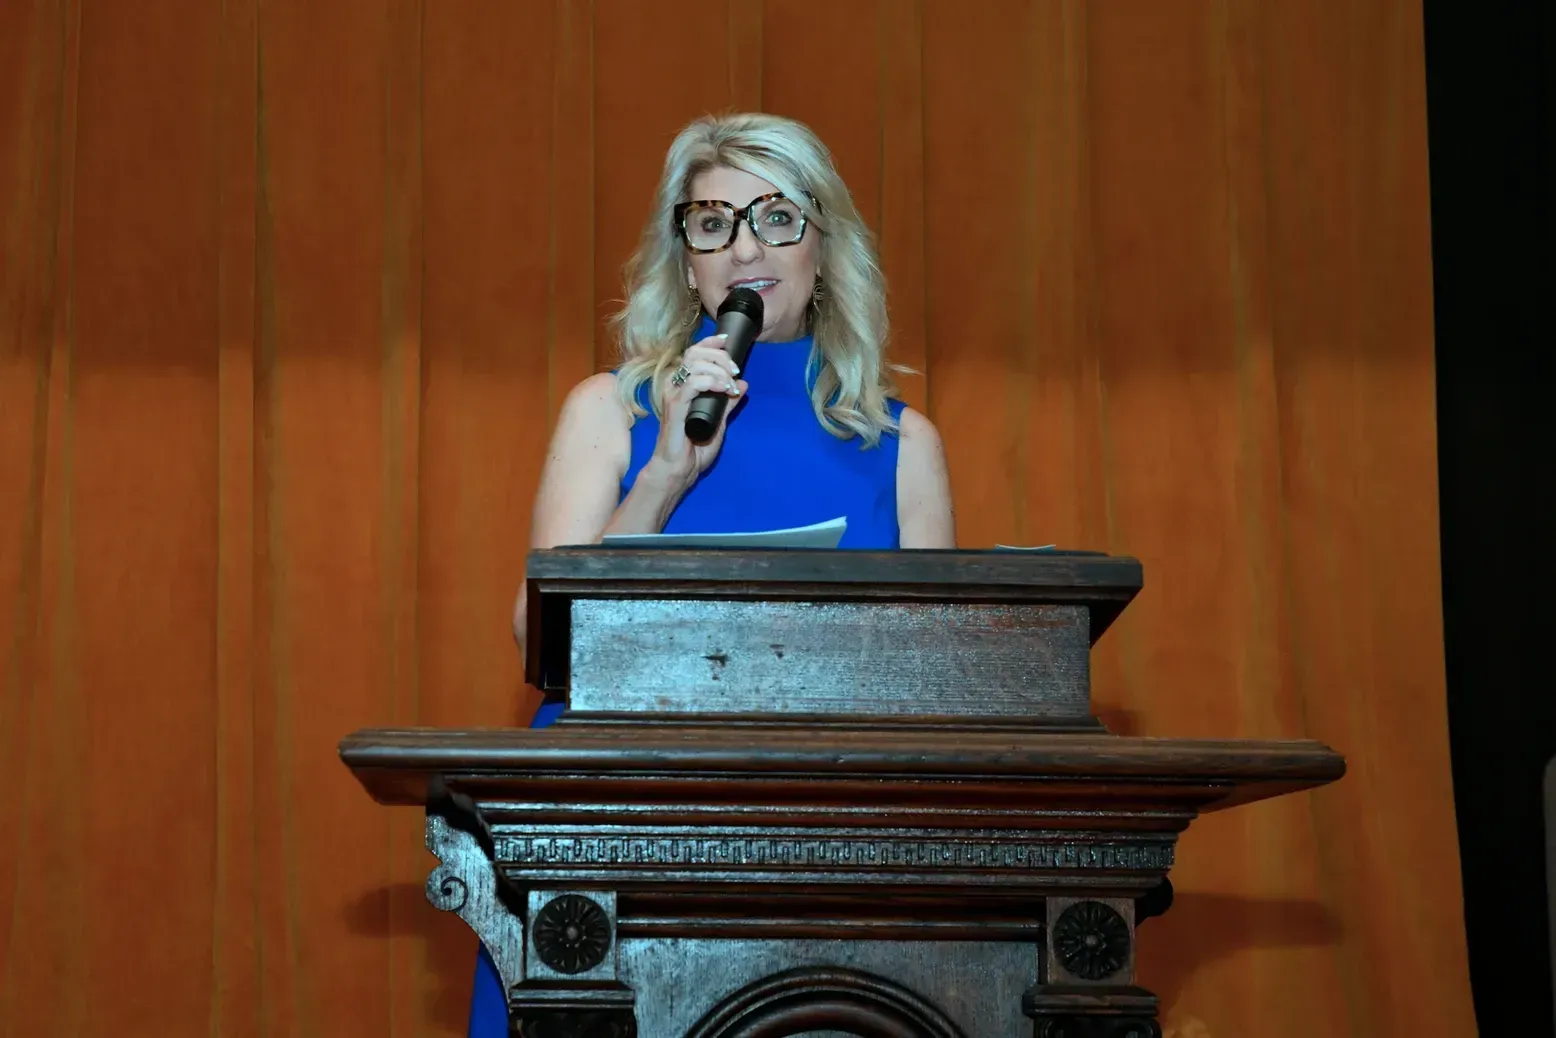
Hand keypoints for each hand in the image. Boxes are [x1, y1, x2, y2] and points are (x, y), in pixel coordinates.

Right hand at [650, 333, 747, 487]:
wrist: (681, 469)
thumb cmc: (694, 448)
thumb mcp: (719, 421)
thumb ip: (728, 403)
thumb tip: (743, 384)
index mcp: (683, 385)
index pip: (694, 353)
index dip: (710, 342)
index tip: (726, 341)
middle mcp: (675, 385)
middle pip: (695, 353)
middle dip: (720, 357)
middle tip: (735, 371)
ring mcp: (673, 394)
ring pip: (694, 364)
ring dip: (718, 370)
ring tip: (730, 386)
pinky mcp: (674, 406)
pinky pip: (692, 384)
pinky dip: (711, 382)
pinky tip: (723, 389)